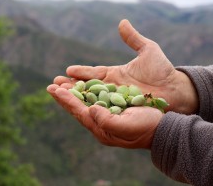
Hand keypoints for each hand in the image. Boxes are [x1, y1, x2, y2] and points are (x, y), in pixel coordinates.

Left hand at [47, 84, 162, 148]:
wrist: (162, 127)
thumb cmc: (147, 127)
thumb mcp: (128, 126)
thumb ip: (107, 121)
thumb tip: (90, 110)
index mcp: (102, 129)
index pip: (80, 113)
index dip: (68, 100)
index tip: (55, 89)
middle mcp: (101, 122)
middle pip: (78, 108)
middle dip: (64, 96)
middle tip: (51, 85)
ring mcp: (107, 115)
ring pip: (85, 102)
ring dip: (72, 92)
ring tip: (60, 83)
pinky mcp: (113, 107)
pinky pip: (95, 97)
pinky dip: (86, 90)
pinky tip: (81, 84)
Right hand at [54, 19, 197, 113]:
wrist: (175, 90)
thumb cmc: (163, 70)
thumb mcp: (148, 51)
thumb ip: (133, 38)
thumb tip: (122, 22)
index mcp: (115, 74)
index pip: (93, 73)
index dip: (81, 72)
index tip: (68, 70)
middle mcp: (112, 88)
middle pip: (87, 88)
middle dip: (70, 87)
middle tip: (53, 85)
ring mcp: (115, 100)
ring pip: (90, 99)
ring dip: (74, 98)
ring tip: (58, 94)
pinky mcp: (120, 110)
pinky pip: (101, 109)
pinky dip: (88, 108)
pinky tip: (76, 108)